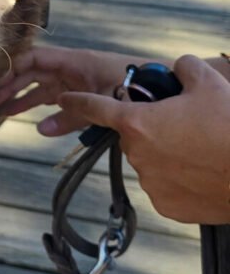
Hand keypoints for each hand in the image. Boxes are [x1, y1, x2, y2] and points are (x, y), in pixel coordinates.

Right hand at [0, 46, 144, 134]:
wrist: (162, 88)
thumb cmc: (132, 87)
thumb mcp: (101, 100)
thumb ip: (71, 116)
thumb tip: (41, 129)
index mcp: (72, 61)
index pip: (35, 58)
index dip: (14, 68)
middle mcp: (70, 69)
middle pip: (33, 73)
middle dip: (12, 85)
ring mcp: (76, 82)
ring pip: (42, 88)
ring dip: (24, 98)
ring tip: (3, 112)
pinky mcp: (84, 96)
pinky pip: (59, 102)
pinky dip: (47, 112)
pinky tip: (39, 125)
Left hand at [59, 55, 229, 223]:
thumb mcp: (209, 83)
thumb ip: (185, 68)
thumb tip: (179, 66)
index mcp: (137, 122)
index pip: (96, 107)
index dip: (79, 100)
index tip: (64, 98)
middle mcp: (137, 154)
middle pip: (135, 135)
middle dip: (152, 128)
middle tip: (185, 127)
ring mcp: (151, 183)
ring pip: (150, 161)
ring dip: (166, 155)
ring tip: (200, 151)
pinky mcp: (167, 207)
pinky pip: (165, 186)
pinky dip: (177, 180)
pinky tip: (201, 172)